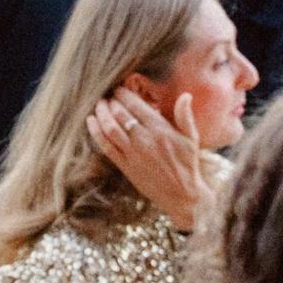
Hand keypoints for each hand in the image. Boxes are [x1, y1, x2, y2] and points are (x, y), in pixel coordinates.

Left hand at [85, 86, 209, 229]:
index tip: (119, 89)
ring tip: (99, 105)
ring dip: (101, 113)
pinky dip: (96, 132)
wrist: (181, 194)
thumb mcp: (191, 138)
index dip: (124, 94)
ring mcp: (133, 153)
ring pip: (110, 128)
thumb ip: (185, 115)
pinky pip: (105, 146)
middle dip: (111, 101)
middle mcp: (144, 139)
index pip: (136, 105)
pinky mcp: (125, 166)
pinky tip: (91, 121)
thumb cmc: (187, 164)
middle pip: (120, 114)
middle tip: (107, 96)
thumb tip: (186, 95)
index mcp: (160, 129)